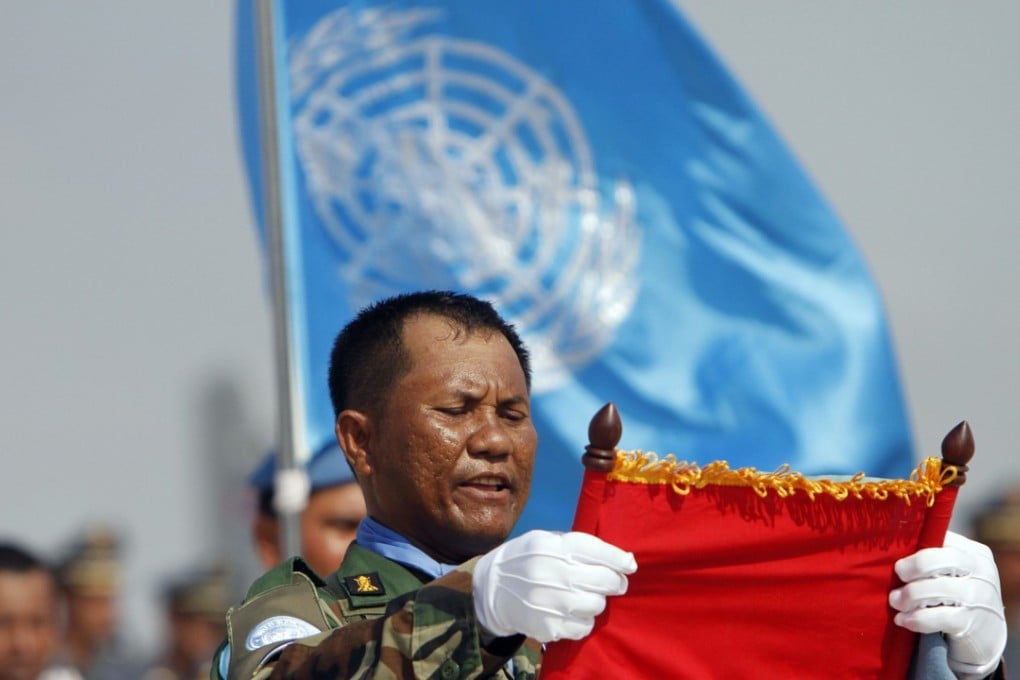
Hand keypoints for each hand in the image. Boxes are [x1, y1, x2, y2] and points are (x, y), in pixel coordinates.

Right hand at [472, 530, 636, 642]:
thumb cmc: (528, 560)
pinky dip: (583, 620)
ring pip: (596, 605)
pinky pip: (583, 627)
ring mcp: (547, 601)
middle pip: (602, 580)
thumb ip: (579, 546)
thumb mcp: (546, 540)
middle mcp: (548, 572)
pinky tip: (572, 612)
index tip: (629, 565)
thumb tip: (624, 561)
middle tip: (614, 584)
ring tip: (585, 596)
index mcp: (550, 545)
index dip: (617, 559)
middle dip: (614, 582)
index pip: (594, 550)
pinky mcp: (546, 626)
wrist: (492, 587)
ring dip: (597, 601)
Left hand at [889, 531, 1005, 679]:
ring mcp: (978, 597)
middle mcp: (980, 571)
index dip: (913, 546)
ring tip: (896, 601)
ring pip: (937, 588)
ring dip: (909, 595)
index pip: (939, 537)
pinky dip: (916, 618)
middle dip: (911, 568)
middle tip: (898, 575)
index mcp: (973, 552)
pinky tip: (903, 620)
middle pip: (937, 560)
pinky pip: (938, 617)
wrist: (987, 635)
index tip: (898, 556)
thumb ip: (933, 558)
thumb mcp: (954, 572)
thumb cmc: (958, 595)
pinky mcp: (972, 623)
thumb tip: (891, 550)